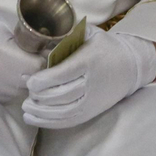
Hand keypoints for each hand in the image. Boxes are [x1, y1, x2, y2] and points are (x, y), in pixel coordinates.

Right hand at [0, 3, 44, 101]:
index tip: (45, 51)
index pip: (37, 67)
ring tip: (26, 66)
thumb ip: (30, 38)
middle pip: (34, 82)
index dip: (45, 59)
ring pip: (25, 91)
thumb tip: (54, 45)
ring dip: (31, 81)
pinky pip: (14, 95)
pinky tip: (15, 74)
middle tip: (39, 58)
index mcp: (1, 54)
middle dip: (41, 71)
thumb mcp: (8, 25)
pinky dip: (19, 86)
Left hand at [23, 27, 155, 129]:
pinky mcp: (91, 112)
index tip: (30, 81)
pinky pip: (68, 121)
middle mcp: (91, 83)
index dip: (44, 80)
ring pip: (63, 112)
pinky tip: (33, 119)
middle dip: (40, 96)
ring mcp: (92, 101)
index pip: (64, 74)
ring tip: (26, 107)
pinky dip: (49, 122)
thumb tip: (41, 36)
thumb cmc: (105, 47)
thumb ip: (67, 33)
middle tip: (27, 91)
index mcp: (88, 61)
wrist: (130, 67)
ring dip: (41, 112)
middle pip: (61, 95)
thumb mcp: (89, 33)